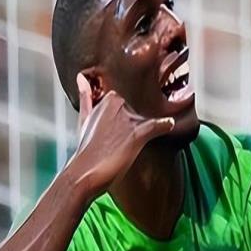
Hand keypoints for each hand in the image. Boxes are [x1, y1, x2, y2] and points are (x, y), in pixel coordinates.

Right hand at [68, 73, 173, 200]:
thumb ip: (85, 97)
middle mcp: (116, 105)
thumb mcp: (83, 119)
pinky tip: (169, 125)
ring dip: (145, 130)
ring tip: (128, 146)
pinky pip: (156, 126)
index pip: (126, 104)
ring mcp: (126, 119)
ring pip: (146, 120)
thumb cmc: (85, 149)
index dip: (124, 120)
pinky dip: (164, 126)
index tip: (117, 132)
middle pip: (137, 112)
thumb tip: (81, 78)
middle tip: (119, 142)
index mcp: (106, 100)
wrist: (83, 173)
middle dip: (133, 125)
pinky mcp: (136, 134)